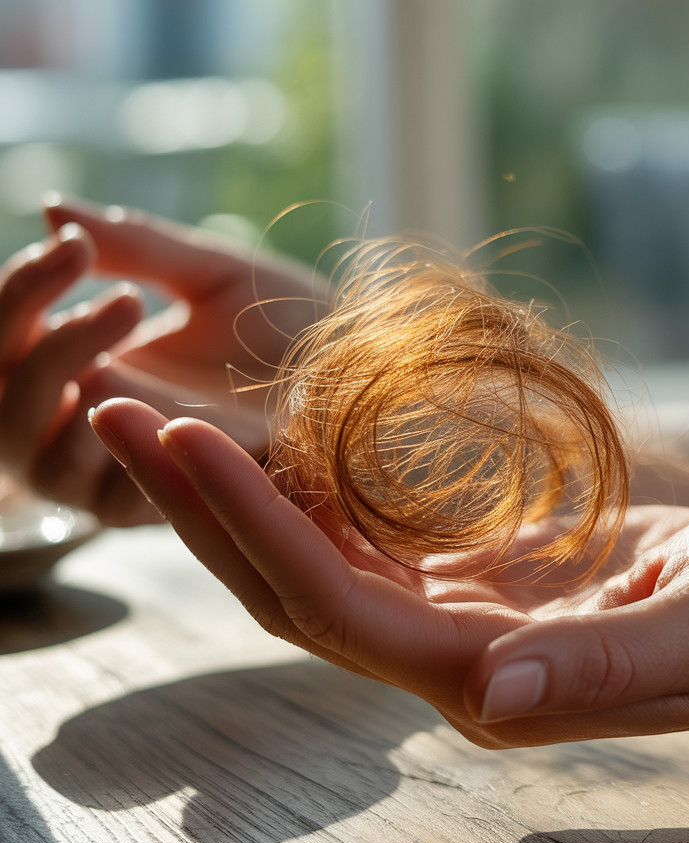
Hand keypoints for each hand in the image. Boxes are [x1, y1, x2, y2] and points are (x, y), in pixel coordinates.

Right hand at [0, 195, 324, 522]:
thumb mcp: (210, 274)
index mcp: (96, 367)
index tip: (69, 242)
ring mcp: (129, 472)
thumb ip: (134, 246)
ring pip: (24, 447)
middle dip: (18, 321)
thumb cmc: (295, 328)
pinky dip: (98, 427)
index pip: (7, 344)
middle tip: (83, 260)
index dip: (16, 293)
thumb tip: (51, 206)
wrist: (368, 375)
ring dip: (53, 366)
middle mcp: (99, 427)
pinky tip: (130, 374)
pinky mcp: (169, 505)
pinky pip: (93, 487)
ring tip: (124, 304)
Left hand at [91, 396, 688, 761]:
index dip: (256, 529)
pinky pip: (377, 546)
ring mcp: (470, 627)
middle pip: (305, 593)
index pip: (343, 611)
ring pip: (327, 568)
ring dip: (246, 499)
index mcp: (502, 684)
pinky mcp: (488, 588)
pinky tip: (272, 445)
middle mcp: (463, 665)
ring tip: (170, 418)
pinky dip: (316, 495)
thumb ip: (607, 667)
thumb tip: (495, 694)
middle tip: (127, 412)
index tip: (181, 439)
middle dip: (210, 511)